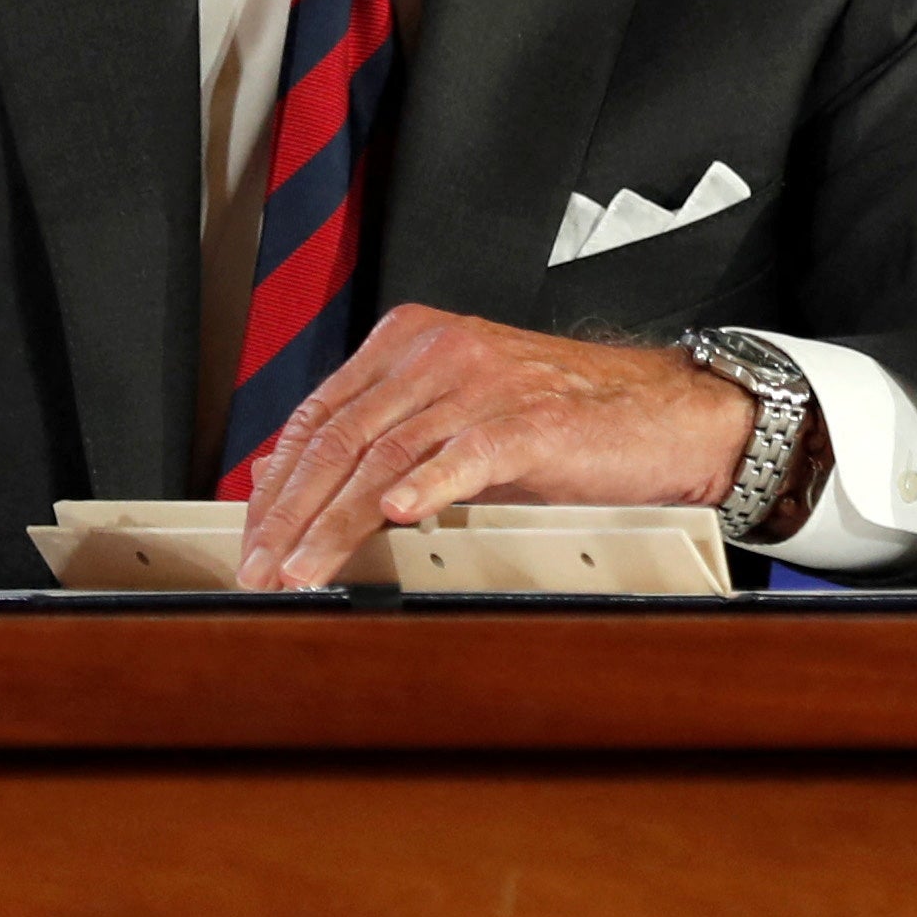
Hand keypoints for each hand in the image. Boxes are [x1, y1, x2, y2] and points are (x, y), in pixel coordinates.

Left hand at [235, 307, 759, 589]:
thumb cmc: (570, 421)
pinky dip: (426, 486)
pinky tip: (396, 517)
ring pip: (384, 454)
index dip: (274, 483)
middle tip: (258, 570)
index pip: (317, 414)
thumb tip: (315, 502)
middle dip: (287, 514)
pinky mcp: (532, 419)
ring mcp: (485, 382)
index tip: (249, 537)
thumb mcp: (465, 416)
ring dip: (333, 524)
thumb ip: (396, 441)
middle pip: (338, 437)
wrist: (667, 413)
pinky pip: (464, 453)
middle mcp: (441, 353)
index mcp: (414, 343)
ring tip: (302, 573)